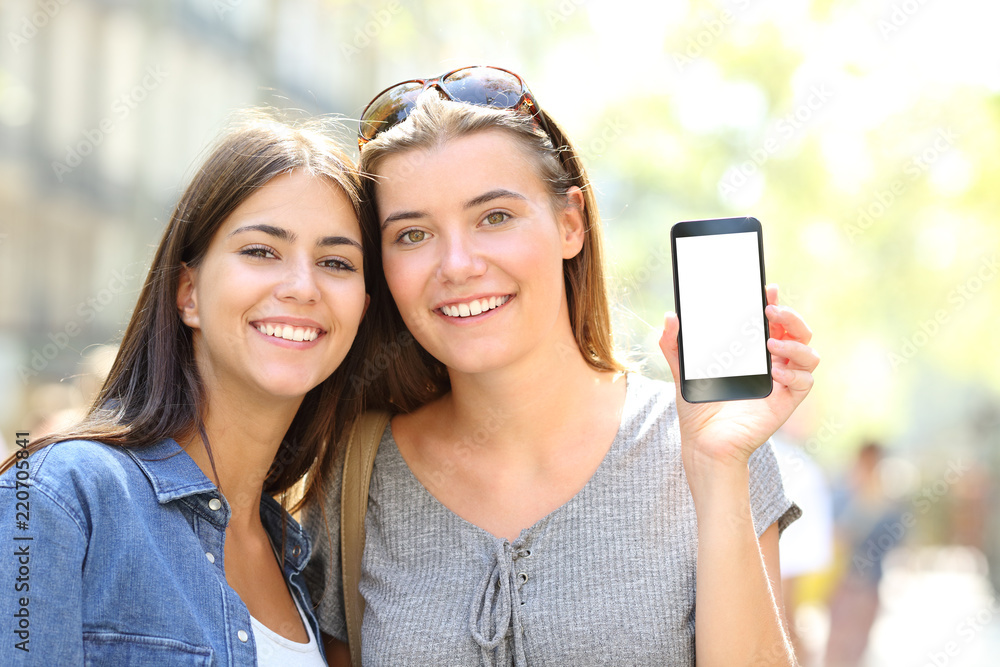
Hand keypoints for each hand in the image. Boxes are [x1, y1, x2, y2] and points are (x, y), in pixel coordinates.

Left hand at [658, 284, 819, 471]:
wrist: (703, 442)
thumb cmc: (698, 406)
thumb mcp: (682, 370)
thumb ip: (674, 344)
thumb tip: (670, 316)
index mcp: (752, 350)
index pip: (771, 320)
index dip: (774, 301)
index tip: (767, 287)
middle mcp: (772, 361)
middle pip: (798, 330)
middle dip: (791, 316)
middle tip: (771, 310)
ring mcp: (783, 381)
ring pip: (809, 353)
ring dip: (795, 342)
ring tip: (770, 343)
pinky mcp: (787, 401)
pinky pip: (805, 381)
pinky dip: (794, 373)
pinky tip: (774, 373)